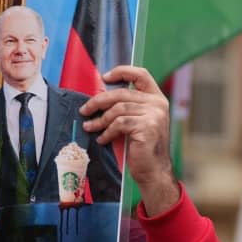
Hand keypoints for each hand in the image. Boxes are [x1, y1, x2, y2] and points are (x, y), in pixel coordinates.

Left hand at [79, 65, 178, 215]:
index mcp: (156, 98)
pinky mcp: (147, 127)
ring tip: (91, 127)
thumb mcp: (136, 120)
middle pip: (121, 93)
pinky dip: (107, 131)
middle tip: (84, 110)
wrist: (153, 170)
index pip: (141, 74)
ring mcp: (154, 115)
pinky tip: (102, 139)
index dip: (122, 71)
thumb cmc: (141, 146)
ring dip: (100, 120)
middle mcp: (158, 104)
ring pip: (117, 109)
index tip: (105, 77)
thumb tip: (99, 96)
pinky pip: (119, 124)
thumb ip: (126, 106)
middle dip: (98, 101)